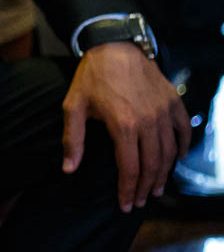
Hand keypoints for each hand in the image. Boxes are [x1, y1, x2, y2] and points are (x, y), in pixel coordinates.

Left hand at [63, 42, 190, 210]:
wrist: (114, 46)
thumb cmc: (91, 77)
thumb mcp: (74, 107)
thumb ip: (74, 140)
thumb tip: (68, 169)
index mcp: (123, 125)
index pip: (129, 168)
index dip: (128, 190)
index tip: (126, 205)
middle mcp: (148, 121)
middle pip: (152, 165)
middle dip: (146, 188)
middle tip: (140, 201)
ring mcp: (164, 111)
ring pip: (169, 152)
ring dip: (164, 174)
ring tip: (156, 188)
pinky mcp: (173, 102)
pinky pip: (183, 131)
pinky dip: (181, 148)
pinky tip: (175, 159)